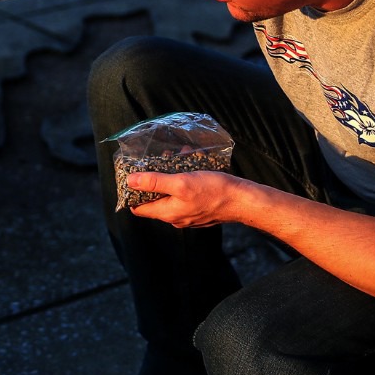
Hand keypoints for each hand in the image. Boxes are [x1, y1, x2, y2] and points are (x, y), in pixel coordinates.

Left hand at [127, 170, 243, 227]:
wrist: (242, 200)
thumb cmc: (213, 192)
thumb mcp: (180, 183)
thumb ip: (154, 182)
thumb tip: (131, 181)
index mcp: (167, 212)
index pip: (139, 208)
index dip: (132, 194)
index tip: (131, 178)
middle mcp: (176, 217)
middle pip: (156, 199)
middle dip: (155, 179)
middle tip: (158, 161)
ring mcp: (189, 214)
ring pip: (172, 194)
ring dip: (172, 176)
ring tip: (178, 158)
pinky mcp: (200, 209)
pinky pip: (186, 194)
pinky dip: (185, 180)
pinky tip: (192, 166)